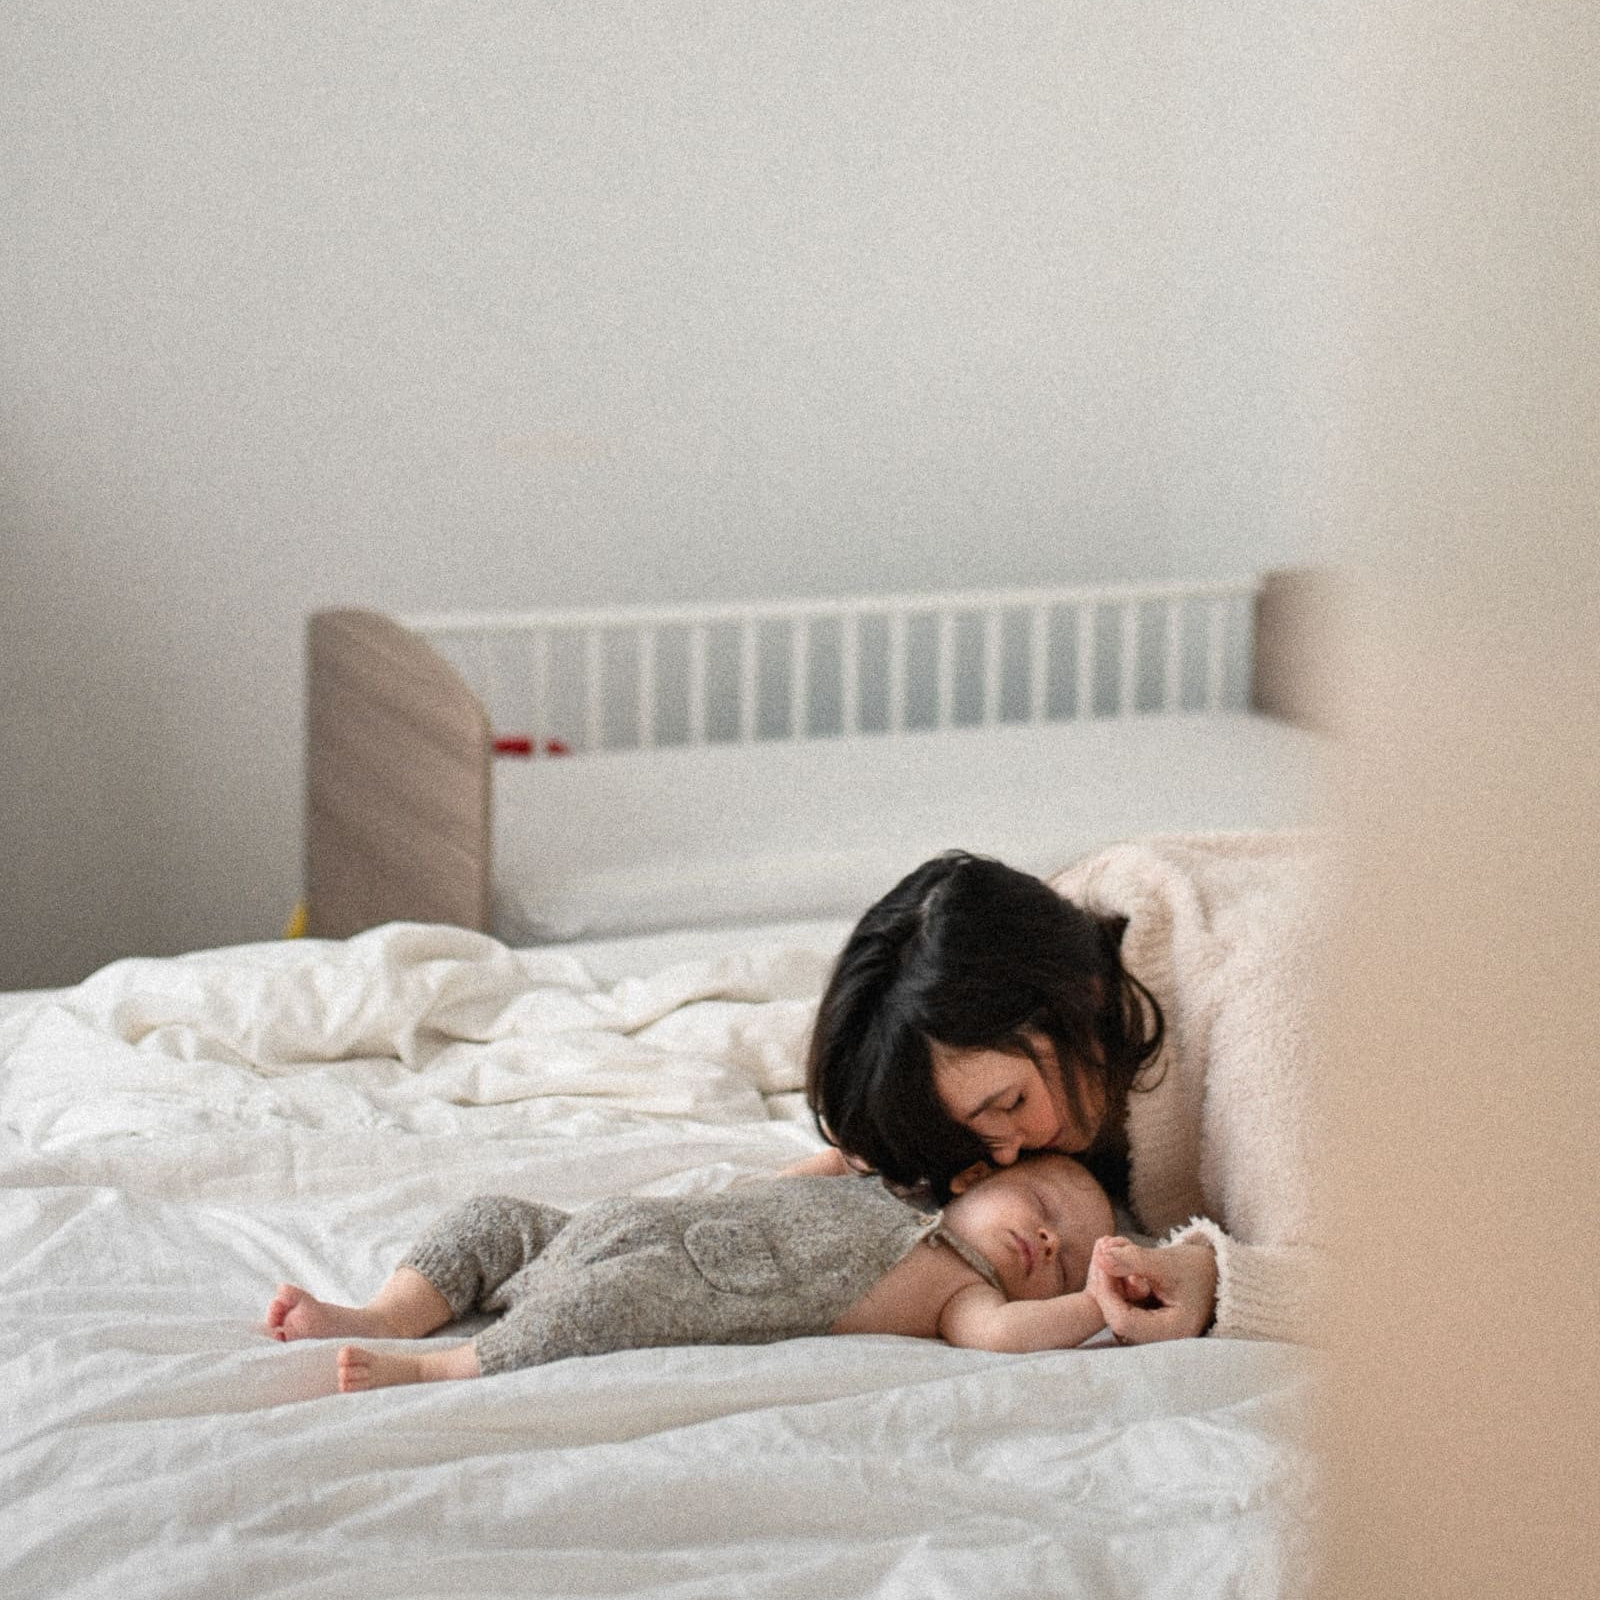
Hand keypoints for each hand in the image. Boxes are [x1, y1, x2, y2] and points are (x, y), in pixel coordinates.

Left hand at [1088, 1237, 1217, 1343]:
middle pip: (1116, 1318)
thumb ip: (1135, 1259)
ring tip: (1117, 1253)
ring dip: (1110, 1282)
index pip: (1123, 1320)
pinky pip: (1123, 1308)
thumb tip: (1102, 1256)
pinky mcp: (1147, 1325)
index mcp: (1172, 1332)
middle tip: (1105, 1252)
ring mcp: (1153, 1335)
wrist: (1218, 1277)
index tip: (1103, 1260)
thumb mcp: (1168, 1262)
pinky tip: (1122, 1264)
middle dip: (1106, 1284)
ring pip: (1116, 1312)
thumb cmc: (1200, 1270)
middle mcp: (1161, 1341)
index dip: (1106, 1290)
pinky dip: (1117, 1285)